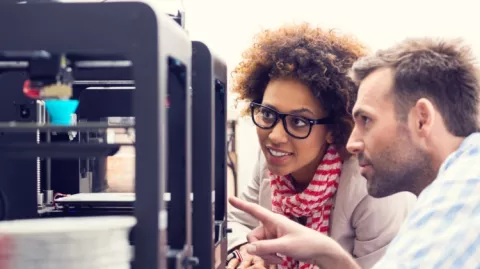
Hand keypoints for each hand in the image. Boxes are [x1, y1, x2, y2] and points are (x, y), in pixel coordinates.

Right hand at [228, 197, 359, 268]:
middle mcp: (271, 226)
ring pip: (258, 246)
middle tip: (273, 255)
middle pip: (252, 236)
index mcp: (273, 220)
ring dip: (266, 255)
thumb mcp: (285, 246)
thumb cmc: (306, 243)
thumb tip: (248, 248)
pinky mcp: (276, 243)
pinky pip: (264, 251)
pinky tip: (281, 259)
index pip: (254, 210)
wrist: (320, 251)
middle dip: (259, 248)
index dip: (241, 204)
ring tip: (279, 259)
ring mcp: (273, 235)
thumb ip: (266, 247)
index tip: (230, 199)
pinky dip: (270, 257)